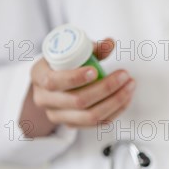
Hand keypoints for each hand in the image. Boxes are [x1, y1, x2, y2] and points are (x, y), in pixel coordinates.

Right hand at [20, 39, 134, 136]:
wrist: (52, 83)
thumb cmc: (62, 64)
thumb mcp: (70, 51)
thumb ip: (89, 48)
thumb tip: (110, 43)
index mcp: (39, 76)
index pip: (54, 81)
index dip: (75, 78)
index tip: (95, 70)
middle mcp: (45, 99)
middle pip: (77, 102)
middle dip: (105, 88)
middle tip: (124, 76)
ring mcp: (58, 115)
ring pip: (90, 117)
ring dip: (115, 102)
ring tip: (129, 87)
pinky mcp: (72, 125)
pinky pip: (96, 124)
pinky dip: (115, 111)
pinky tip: (126, 98)